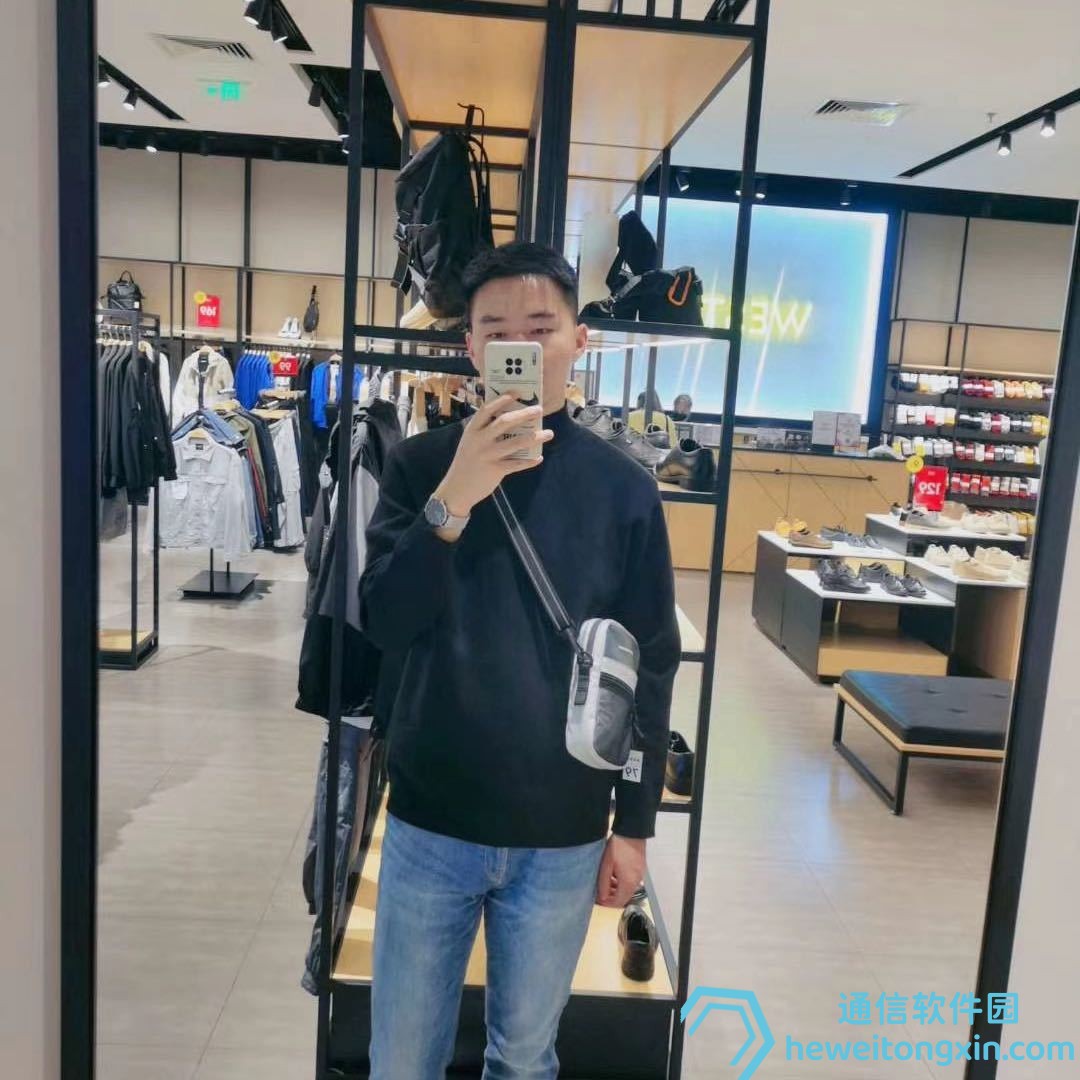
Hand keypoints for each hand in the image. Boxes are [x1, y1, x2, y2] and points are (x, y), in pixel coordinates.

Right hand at [434, 394, 552, 517]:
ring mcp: (488, 455)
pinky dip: (529, 461)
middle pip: (505, 422)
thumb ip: (484, 431)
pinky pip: (517, 464)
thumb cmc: (467, 462)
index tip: (516, 393)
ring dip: (535, 437)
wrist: (457, 489)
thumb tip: (509, 420)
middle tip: (539, 409)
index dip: (502, 399)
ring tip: (549, 433)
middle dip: (524, 414)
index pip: (487, 409)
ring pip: (516, 443)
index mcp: (472, 430)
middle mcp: (480, 440)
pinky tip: (539, 457)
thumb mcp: (470, 443)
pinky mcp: (496, 470)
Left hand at [595, 835, 645, 907]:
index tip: (597, 898)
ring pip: (627, 890)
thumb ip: (604, 883)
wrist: (632, 831)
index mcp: (628, 883)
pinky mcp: (640, 868)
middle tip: (599, 890)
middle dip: (611, 896)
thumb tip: (602, 898)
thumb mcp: (606, 865)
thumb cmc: (618, 847)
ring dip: (616, 889)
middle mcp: (637, 882)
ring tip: (605, 881)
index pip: (618, 903)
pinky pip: (631, 881)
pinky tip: (614, 874)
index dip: (606, 903)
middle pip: (624, 897)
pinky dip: (622, 882)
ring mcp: (640, 875)